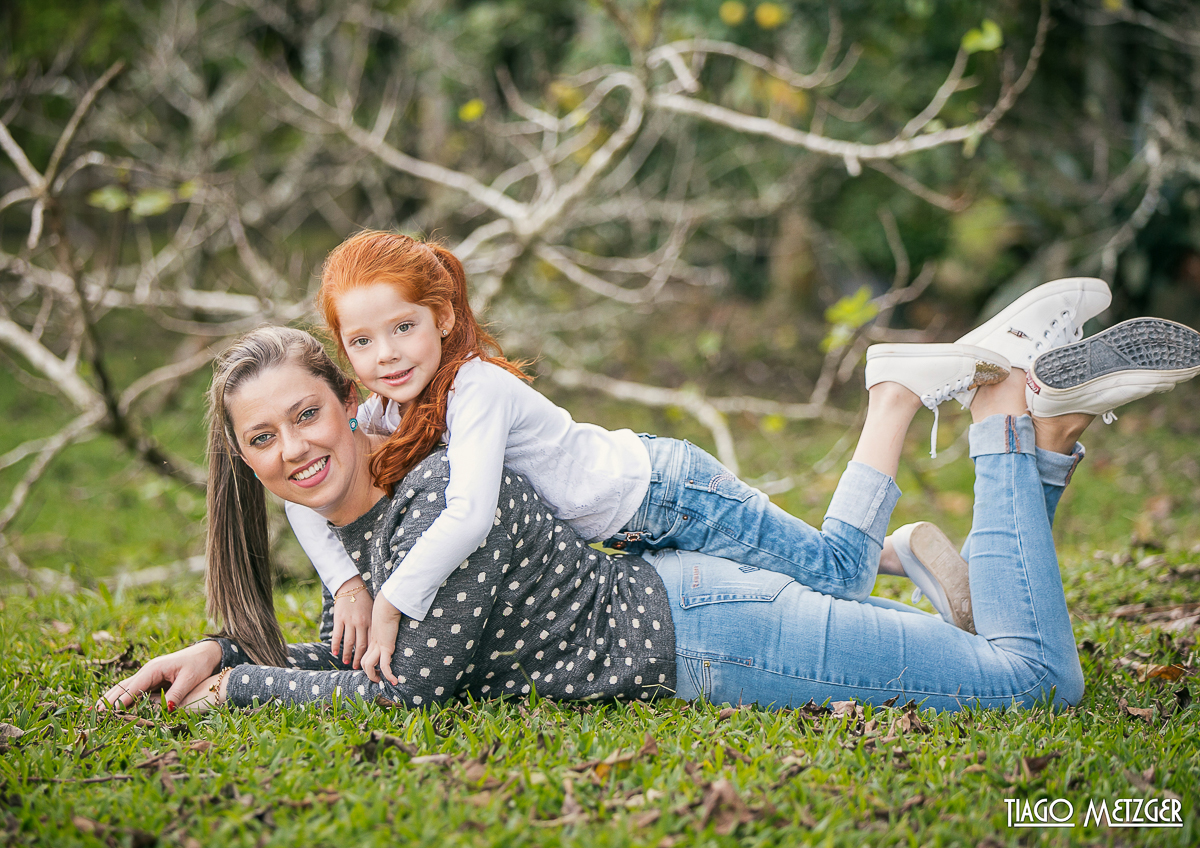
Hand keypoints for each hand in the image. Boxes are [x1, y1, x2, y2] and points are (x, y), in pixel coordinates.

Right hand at [96, 640, 221, 712]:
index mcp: (154, 669)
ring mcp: (149, 673)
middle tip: (94, 714)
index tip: (107, 712)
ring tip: (96, 711)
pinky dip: (121, 696)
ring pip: (125, 686)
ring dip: (111, 697)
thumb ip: (176, 693)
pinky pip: (133, 688)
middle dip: (109, 699)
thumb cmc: (199, 664)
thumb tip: (167, 709)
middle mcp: (148, 670)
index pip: (132, 687)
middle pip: (123, 686)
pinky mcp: (152, 678)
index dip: (120, 700)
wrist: (207, 652)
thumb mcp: (190, 679)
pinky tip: (114, 705)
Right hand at [330, 576, 371, 668]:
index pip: (370, 642)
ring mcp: (349, 621)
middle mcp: (361, 623)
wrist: (351, 586)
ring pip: (348, 643)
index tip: (368, 663)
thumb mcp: (372, 611)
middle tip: (356, 667)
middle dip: (358, 658)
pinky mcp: (339, 619)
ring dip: (347, 654)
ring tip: (346, 662)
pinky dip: (336, 646)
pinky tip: (335, 653)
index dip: (369, 654)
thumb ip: (372, 625)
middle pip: (360, 645)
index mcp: (370, 622)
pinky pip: (337, 635)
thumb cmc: (364, 600)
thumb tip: (374, 640)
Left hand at [360, 595, 402, 684]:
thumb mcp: (386, 620)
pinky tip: (394, 681)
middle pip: (364, 662)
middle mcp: (373, 644)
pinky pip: (385, 665)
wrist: (387, 606)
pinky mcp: (386, 647)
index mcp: (372, 638)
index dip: (367, 665)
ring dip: (373, 675)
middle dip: (368, 673)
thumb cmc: (388, 610)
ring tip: (382, 681)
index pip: (365, 655)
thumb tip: (392, 624)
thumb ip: (387, 625)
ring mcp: (378, 646)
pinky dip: (388, 675)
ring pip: (369, 665)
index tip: (374, 671)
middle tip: (377, 679)